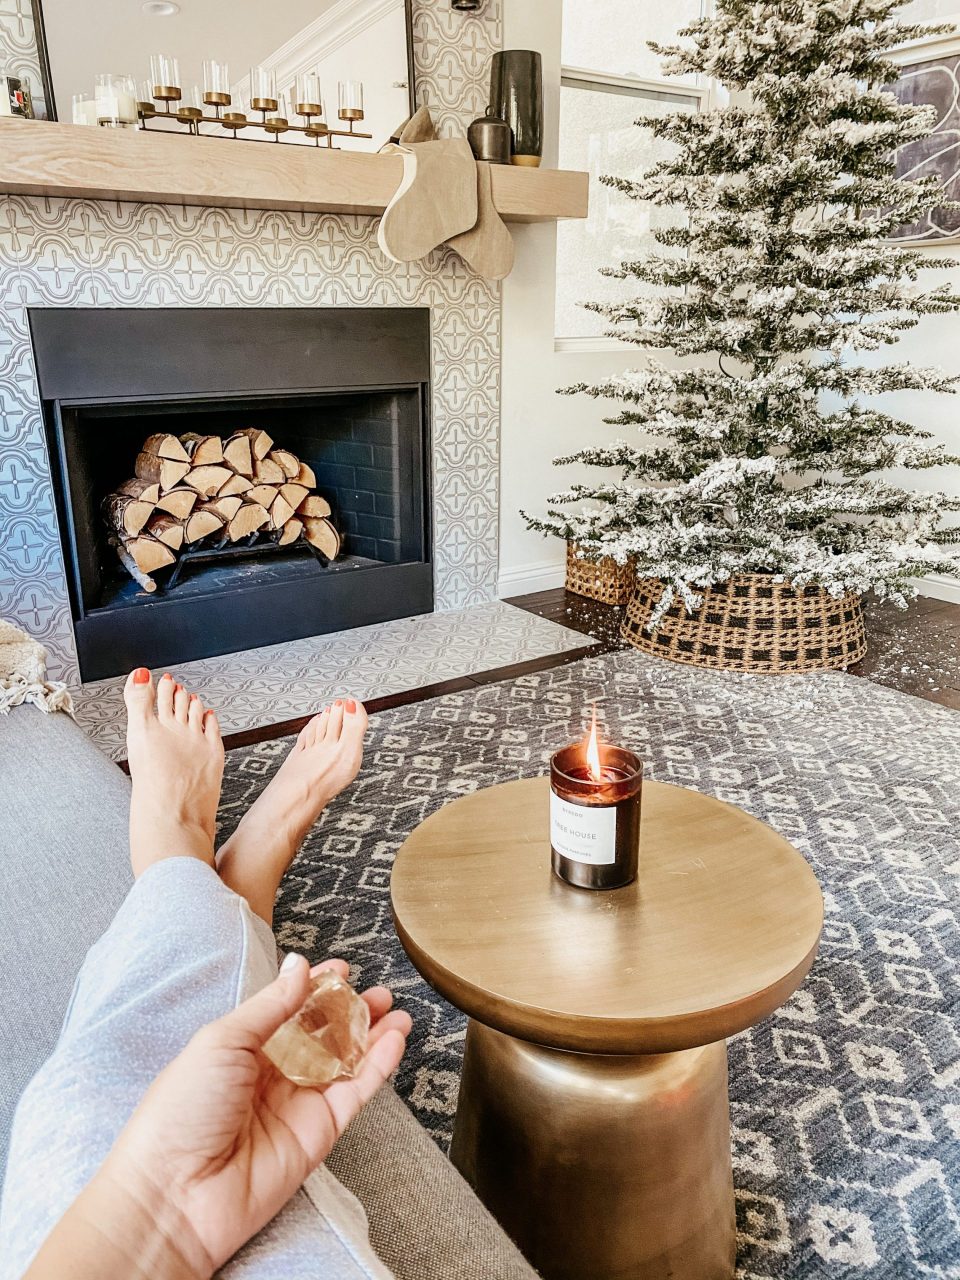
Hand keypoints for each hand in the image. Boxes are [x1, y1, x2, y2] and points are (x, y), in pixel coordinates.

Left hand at [107, 954, 410, 1272]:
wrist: (176, 1193)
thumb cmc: (180, 1112)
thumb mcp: (222, 1040)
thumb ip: (270, 1004)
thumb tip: (299, 966)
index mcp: (242, 1048)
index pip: (288, 1010)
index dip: (315, 989)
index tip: (340, 970)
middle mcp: (272, 1074)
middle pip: (322, 1036)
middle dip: (351, 1012)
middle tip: (376, 993)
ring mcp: (298, 1103)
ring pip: (346, 1062)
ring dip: (373, 1035)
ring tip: (396, 1011)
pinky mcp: (319, 1132)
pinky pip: (356, 1092)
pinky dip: (378, 1065)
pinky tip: (394, 1040)